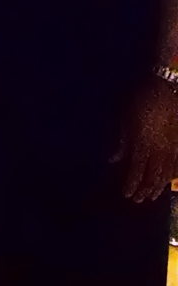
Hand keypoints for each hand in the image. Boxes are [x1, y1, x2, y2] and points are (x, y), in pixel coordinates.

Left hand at [110, 78, 177, 201]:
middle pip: (153, 176)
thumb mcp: (124, 116)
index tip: (125, 194)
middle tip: (137, 199)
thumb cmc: (140, 97)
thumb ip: (121, 141)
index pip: (137, 171)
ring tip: (151, 196)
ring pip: (166, 172)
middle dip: (144, 189)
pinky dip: (172, 175)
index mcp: (143, 143)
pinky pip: (177, 163)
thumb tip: (114, 160)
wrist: (167, 85)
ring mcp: (172, 146)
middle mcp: (159, 149)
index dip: (132, 184)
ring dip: (158, 186)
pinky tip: (168, 181)